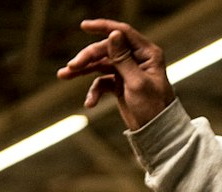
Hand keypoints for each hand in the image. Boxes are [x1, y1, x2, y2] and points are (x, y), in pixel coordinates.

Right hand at [57, 19, 173, 130]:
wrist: (157, 136)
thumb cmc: (154, 109)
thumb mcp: (137, 83)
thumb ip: (123, 58)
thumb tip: (113, 34)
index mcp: (147, 54)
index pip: (122, 33)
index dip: (103, 27)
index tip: (84, 26)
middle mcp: (137, 59)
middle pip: (107, 49)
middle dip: (88, 57)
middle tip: (71, 67)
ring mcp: (127, 71)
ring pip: (100, 64)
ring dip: (83, 70)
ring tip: (64, 75)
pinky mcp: (120, 85)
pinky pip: (102, 83)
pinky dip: (94, 91)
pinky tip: (89, 103)